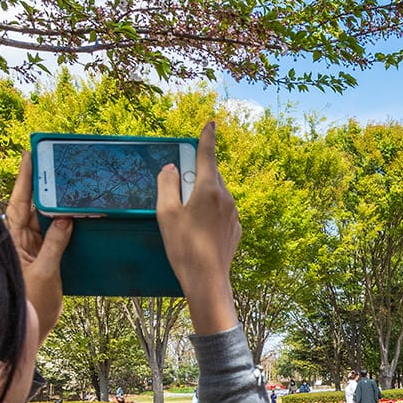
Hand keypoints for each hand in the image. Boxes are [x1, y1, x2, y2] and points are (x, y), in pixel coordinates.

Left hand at [6, 152, 71, 339]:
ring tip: (65, 180)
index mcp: (12, 240)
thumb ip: (55, 245)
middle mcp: (19, 240)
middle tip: (52, 160)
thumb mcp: (45, 273)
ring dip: (54, 201)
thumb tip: (66, 219)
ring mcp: (30, 248)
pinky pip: (53, 234)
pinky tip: (73, 211)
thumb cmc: (31, 305)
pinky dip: (63, 222)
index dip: (24, 178)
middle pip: (31, 204)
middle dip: (40, 182)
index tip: (30, 155)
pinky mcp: (42, 258)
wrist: (29, 331)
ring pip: (43, 218)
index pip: (18, 201)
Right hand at [157, 120, 239, 334]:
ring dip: (204, 194)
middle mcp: (226, 197)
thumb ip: (167, 185)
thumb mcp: (166, 213)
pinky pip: (222, 211)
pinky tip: (199, 229)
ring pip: (218, 193)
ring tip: (187, 214)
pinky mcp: (236, 229)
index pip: (208, 154)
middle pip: (212, 175)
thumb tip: (172, 169)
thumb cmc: (183, 246)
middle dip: (199, 173)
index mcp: (209, 188)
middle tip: (182, 185)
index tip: (211, 123)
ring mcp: (234, 214)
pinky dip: (211, 211)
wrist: (207, 280)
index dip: (207, 137)